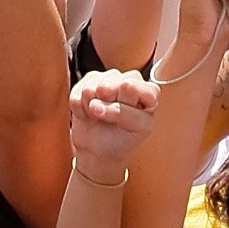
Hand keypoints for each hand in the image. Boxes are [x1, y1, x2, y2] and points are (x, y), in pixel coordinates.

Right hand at [66, 70, 157, 184]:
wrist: (99, 148)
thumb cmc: (123, 138)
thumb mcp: (135, 129)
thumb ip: (123, 113)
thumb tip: (96, 103)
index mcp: (149, 92)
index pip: (133, 85)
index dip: (124, 101)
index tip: (124, 118)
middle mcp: (130, 81)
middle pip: (113, 81)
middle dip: (108, 101)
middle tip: (111, 117)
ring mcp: (109, 78)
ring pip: (94, 84)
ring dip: (93, 106)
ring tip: (99, 116)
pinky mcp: (90, 80)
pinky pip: (79, 90)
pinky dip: (80, 107)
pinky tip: (89, 113)